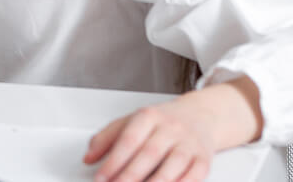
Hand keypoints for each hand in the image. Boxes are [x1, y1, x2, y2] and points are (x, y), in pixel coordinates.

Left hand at [85, 79, 261, 181]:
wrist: (199, 116)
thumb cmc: (161, 122)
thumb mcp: (130, 121)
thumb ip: (106, 138)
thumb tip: (88, 158)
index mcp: (148, 116)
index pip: (128, 139)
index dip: (113, 161)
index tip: (101, 178)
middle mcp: (170, 128)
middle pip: (149, 154)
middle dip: (130, 175)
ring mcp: (189, 143)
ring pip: (173, 166)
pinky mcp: (204, 159)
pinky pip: (194, 175)